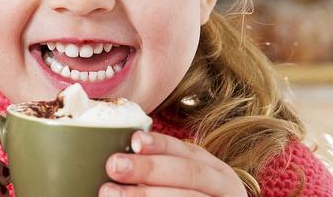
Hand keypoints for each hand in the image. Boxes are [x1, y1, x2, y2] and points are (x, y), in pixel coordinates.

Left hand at [99, 131, 246, 196]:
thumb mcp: (184, 180)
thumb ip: (160, 168)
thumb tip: (118, 157)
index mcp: (214, 169)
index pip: (186, 151)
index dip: (160, 144)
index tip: (134, 141)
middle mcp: (222, 188)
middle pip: (187, 174)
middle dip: (149, 169)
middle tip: (114, 166)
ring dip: (145, 196)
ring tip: (110, 192)